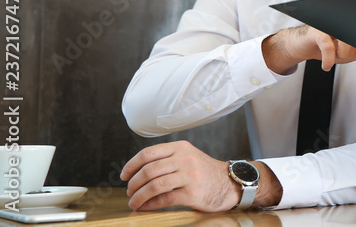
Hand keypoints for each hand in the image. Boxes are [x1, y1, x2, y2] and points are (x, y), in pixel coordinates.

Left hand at [120, 141, 281, 210]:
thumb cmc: (205, 172)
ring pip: (154, 185)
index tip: (124, 175)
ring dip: (139, 196)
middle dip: (133, 184)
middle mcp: (184, 158)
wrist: (231, 183)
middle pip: (149, 170)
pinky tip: (145, 207)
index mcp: (181, 147)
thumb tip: (137, 172)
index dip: (131, 165)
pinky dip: (150, 205)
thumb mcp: (188, 157)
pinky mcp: (192, 193)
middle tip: (129, 192)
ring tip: (134, 202)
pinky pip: (163, 199)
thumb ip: (167, 159)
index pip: (148, 153)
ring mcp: (189, 175)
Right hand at [262, 25, 355, 73]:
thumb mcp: (344, 53)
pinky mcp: (317, 32)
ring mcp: (329, 25)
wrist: (298, 45)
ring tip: (333, 57)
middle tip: (343, 56)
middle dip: (353, 52)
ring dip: (341, 55)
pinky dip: (329, 59)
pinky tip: (327, 65)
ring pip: (345, 43)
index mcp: (348, 27)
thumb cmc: (322, 47)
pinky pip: (329, 47)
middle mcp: (340, 23)